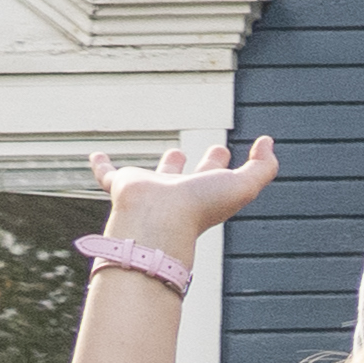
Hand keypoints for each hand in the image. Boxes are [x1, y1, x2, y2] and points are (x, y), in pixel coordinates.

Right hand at [89, 125, 280, 247]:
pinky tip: (94, 156)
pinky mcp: (122, 187)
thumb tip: (269, 143)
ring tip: (174, 152)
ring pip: (159, 175)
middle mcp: (179, 192)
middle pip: (196, 175)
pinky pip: (108, 175)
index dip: (224, 162)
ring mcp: (151, 191)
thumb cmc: (199, 207)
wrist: (157, 220)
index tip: (229, 150)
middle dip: (207, 162)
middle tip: (215, 149)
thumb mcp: (243, 186)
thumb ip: (263, 167)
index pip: (218, 174)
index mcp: (204, 192)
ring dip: (167, 164)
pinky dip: (101, 166)